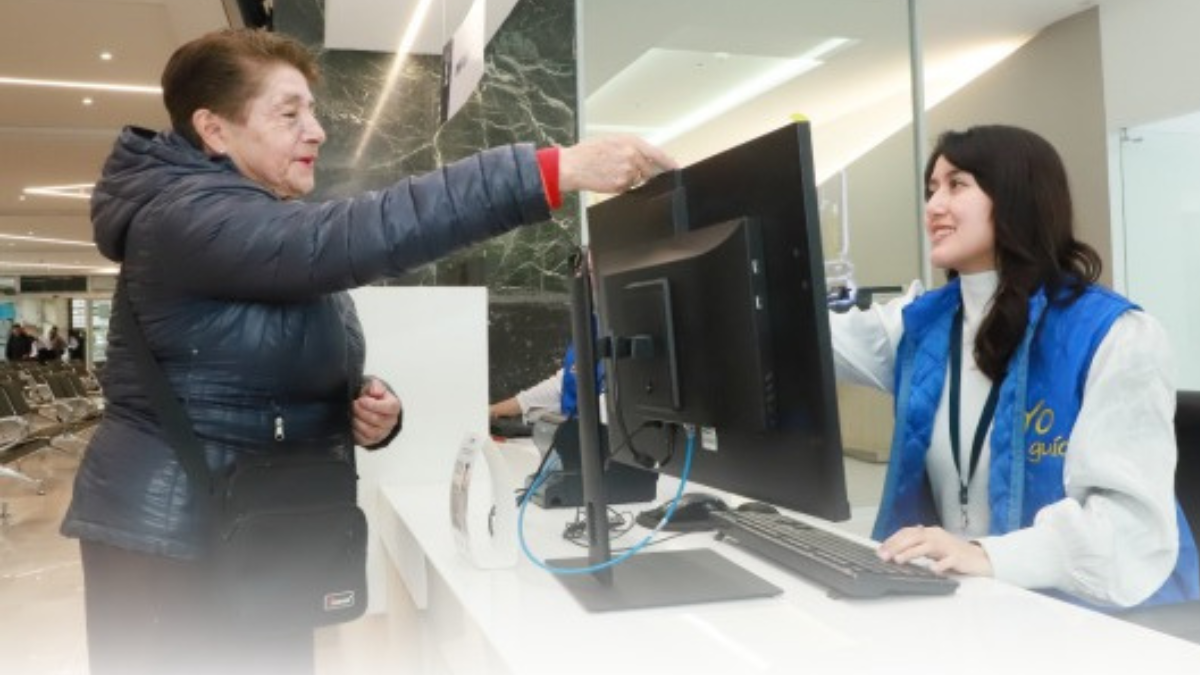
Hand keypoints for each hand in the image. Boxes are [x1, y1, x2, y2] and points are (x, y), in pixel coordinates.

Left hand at [352, 378, 401, 446]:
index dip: (373, 405)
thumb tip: (375, 391)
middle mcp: (391, 421)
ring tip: (351, 413)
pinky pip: (363, 440)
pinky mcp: (372, 440)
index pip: (389, 407)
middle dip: (362, 412)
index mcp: (394, 406)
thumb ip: (375, 386)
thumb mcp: (374, 386)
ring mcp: (382, 432)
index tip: (361, 400)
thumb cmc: (373, 396)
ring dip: (357, 422)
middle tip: (353, 405)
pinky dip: (354, 431)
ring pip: (370, 431)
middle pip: (378, 420)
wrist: (370, 408)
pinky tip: (351, 423)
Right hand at [559, 135, 677, 193]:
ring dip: (629, 178)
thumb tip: (644, 155)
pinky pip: (627, 187)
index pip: (657, 154)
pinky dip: (620, 184)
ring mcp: (628, 172)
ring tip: (610, 171)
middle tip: (625, 170)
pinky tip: (608, 177)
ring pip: (637, 179)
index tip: (675, 168)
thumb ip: (630, 146)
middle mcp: (632, 156)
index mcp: (631, 142)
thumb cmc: (588, 152)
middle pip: (649, 170)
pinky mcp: (621, 185)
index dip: (668, 163)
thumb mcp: (611, 140)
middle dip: (642, 172)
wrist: (572, 165)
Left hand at [876, 525, 993, 576]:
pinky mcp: (957, 557)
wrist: (978, 557)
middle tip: (884, 556)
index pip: (907, 532)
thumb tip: (894, 550)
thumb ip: (917, 546)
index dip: (893, 540)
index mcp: (929, 532)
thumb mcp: (932, 547)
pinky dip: (940, 564)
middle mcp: (936, 536)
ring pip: (927, 546)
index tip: (880, 549)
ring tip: (898, 560)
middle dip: (896, 546)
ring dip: (911, 553)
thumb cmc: (951, 553)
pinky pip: (948, 560)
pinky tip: (932, 569)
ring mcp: (947, 546)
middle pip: (914, 537)